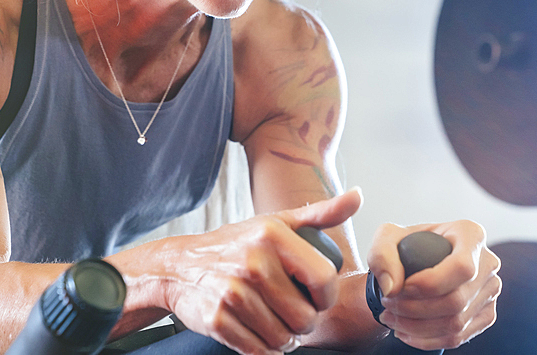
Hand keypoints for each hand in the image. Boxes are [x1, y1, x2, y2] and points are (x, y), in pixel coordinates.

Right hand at [164, 189, 361, 354]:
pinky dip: (263, 349)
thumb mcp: (276, 222)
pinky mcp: (217, 320)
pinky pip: (258, 351)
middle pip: (305, 317)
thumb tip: (358, 196)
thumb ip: (320, 213)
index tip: (316, 297)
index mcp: (272, 235)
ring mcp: (233, 292)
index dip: (326, 296)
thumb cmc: (236, 244)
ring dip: (284, 338)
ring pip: (283, 338)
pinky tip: (257, 332)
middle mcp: (253, 262)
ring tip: (275, 322)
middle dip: (304, 323)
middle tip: (293, 314)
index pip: (323, 279)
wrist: (178, 266)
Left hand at [367, 220, 500, 350]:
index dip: (431, 284)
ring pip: (457, 323)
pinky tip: (405, 331)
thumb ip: (382, 255)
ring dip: (417, 327)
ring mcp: (490, 291)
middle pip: (457, 300)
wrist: (416, 261)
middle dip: (416, 309)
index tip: (403, 288)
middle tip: (388, 304)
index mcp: (471, 234)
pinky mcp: (486, 314)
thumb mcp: (386, 237)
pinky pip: (459, 337)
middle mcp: (487, 262)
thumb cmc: (407, 245)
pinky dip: (428, 340)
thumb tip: (392, 288)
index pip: (461, 267)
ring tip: (391, 318)